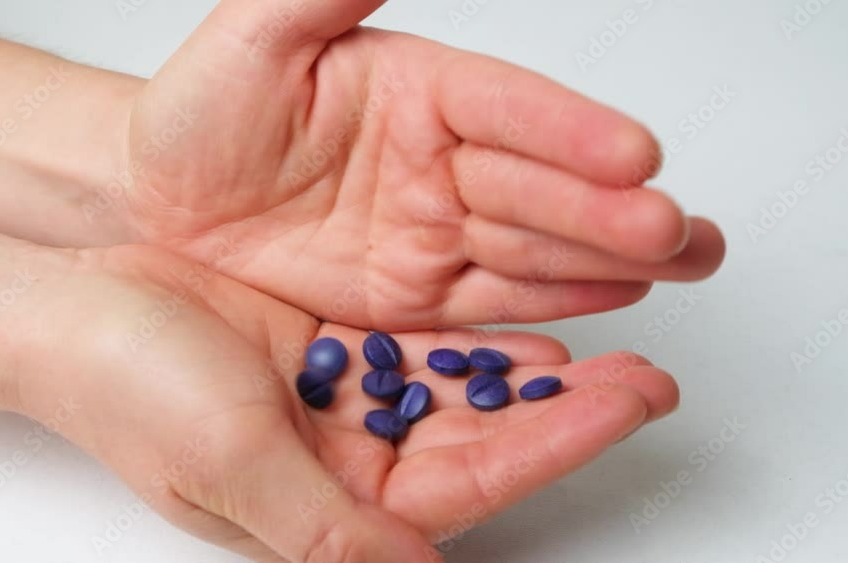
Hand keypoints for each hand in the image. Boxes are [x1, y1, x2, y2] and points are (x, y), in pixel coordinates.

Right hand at [17, 244, 678, 561]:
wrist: (79, 309)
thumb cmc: (132, 391)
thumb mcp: (236, 463)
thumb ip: (330, 529)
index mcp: (335, 508)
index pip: (472, 482)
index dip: (556, 445)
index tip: (628, 404)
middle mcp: (352, 463)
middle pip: (485, 440)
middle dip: (569, 414)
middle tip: (649, 376)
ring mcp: (351, 403)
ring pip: (465, 394)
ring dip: (535, 377)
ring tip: (613, 350)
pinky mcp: (342, 350)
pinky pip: (429, 347)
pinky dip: (478, 340)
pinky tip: (531, 331)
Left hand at [118, 0, 723, 329]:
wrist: (164, 204)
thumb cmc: (198, 117)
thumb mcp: (255, 41)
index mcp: (418, 88)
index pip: (508, 106)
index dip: (569, 131)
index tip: (634, 152)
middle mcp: (442, 158)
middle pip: (539, 183)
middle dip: (608, 209)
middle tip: (675, 229)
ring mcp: (435, 228)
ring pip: (534, 244)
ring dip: (610, 256)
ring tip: (684, 260)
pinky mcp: (418, 291)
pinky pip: (493, 299)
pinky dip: (558, 298)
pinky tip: (619, 294)